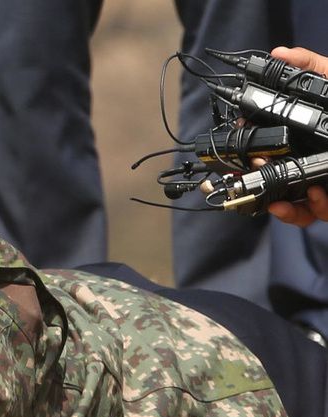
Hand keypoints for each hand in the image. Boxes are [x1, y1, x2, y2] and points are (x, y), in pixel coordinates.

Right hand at [266, 46, 327, 225]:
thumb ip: (314, 67)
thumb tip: (279, 54)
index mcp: (314, 137)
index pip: (276, 143)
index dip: (255, 144)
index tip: (244, 140)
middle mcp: (316, 161)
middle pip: (275, 174)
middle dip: (258, 175)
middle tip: (255, 167)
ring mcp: (324, 186)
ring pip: (289, 200)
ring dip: (279, 201)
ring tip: (277, 195)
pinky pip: (311, 214)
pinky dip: (304, 210)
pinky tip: (314, 195)